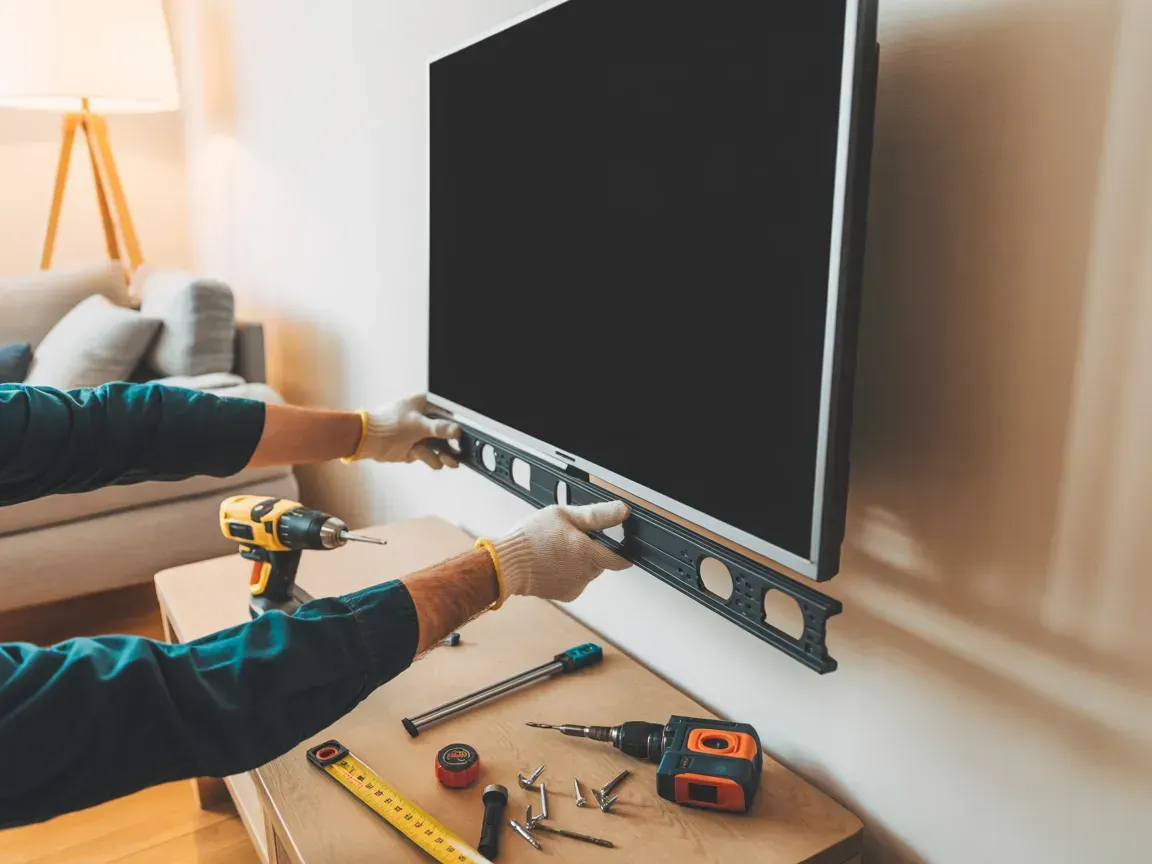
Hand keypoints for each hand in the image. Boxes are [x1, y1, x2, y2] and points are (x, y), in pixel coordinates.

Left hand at [348, 395, 461, 468]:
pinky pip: (429, 456)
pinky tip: (433, 461)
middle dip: (453, 444)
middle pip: (446, 433)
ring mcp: (419, 435)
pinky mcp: (414, 450)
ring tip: (450, 461)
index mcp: (425, 406)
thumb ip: (438, 428)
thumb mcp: (416, 424)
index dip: (457, 425)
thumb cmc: (386, 423)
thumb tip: (456, 430)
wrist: (366, 439)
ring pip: (439, 447)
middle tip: (461, 452)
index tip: (464, 435)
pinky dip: (431, 460)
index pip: (448, 414)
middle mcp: (424, 420)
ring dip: (445, 455)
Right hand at [488, 502, 631, 602]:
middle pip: (600, 561)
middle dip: (590, 550)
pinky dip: (567, 573)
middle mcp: (586, 575)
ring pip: (587, 571)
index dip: (622, 550)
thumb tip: (622, 511)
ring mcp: (575, 587)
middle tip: (569, 538)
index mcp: (589, 555)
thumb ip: (597, 514)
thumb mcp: (565, 515)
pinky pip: (574, 581)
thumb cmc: (531, 538)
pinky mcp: (565, 595)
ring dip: (578, 561)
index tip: (620, 547)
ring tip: (555, 549)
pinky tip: (551, 562)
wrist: (505, 564)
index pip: (620, 559)